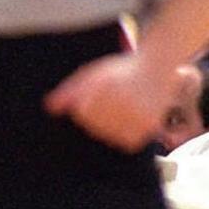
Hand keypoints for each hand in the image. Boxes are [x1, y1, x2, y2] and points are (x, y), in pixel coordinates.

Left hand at [43, 53, 169, 152]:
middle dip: (100, 115)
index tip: (104, 91)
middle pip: (95, 126)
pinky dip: (127, 135)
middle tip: (118, 98)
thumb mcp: (92, 75)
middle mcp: (118, 101)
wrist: (157, 67)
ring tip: (125, 107)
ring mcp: (134, 116)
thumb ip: (69, 91)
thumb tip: (50, 108)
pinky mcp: (147, 127)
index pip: (82, 112)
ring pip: (109, 136)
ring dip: (113, 127)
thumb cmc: (121, 71)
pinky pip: (126, 142)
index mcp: (101, 86)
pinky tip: (132, 118)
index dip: (88, 103)